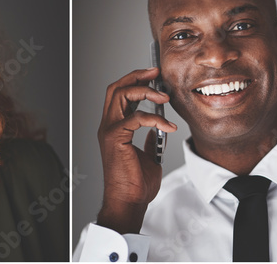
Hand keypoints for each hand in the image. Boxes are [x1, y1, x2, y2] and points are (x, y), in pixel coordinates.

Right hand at [97, 67, 177, 233]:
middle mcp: (108, 126)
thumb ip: (149, 140)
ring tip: (164, 97)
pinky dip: (155, 118)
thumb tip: (158, 129)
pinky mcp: (115, 138)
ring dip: (145, 91)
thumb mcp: (148, 156)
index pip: (119, 94)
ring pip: (121, 95)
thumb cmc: (136, 185)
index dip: (135, 81)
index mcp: (114, 128)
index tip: (154, 76)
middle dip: (137, 76)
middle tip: (156, 73)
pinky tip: (168, 126)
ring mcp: (109, 131)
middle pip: (116, 88)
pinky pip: (136, 118)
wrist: (130, 202)